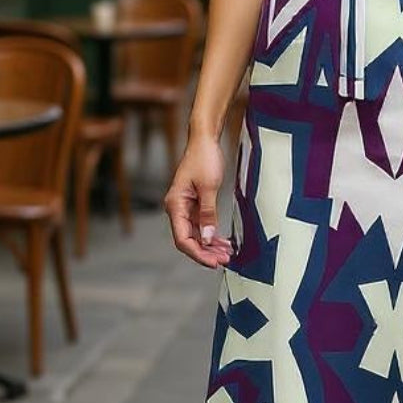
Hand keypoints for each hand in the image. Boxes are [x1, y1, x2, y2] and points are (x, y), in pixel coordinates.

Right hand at [164, 133, 233, 269]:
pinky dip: (212, 235)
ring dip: (210, 246)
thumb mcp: (209, 187)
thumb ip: (208, 214)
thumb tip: (208, 239)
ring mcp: (186, 208)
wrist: (204, 140)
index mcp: (175, 205)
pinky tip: (224, 242)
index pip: (183, 239)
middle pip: (189, 240)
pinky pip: (202, 226)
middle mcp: (177, 209)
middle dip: (206, 253)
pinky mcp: (195, 205)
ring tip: (227, 254)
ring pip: (196, 235)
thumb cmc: (204, 159)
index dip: (198, 253)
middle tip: (225, 261)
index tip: (214, 262)